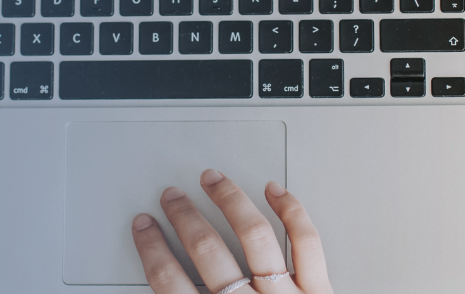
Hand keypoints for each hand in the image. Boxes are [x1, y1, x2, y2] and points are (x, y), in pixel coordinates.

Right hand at [131, 169, 333, 293]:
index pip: (170, 282)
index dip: (152, 249)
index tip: (144, 228)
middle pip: (206, 251)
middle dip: (183, 217)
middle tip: (171, 198)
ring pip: (253, 235)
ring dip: (229, 202)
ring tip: (213, 182)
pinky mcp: (320, 293)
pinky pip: (306, 243)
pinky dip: (291, 212)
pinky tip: (275, 192)